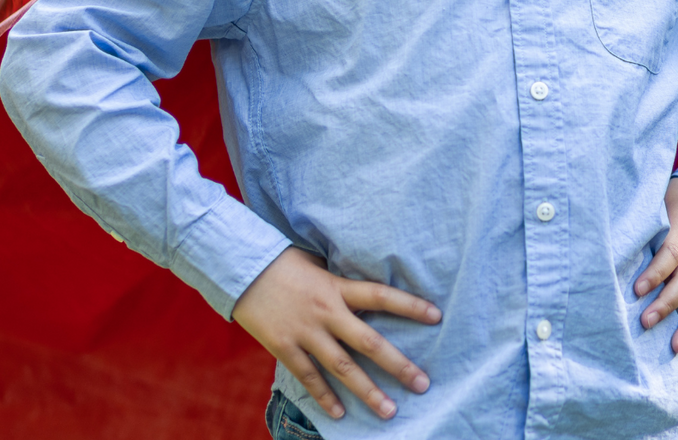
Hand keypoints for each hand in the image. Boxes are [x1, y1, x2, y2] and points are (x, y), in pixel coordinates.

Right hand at [233, 247, 441, 420]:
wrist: (240, 267)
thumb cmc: (283, 262)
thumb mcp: (318, 265)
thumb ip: (341, 282)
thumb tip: (365, 292)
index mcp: (337, 288)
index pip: (381, 296)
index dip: (410, 306)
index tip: (436, 316)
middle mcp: (326, 312)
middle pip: (369, 343)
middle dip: (398, 365)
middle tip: (422, 384)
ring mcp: (305, 333)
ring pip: (342, 367)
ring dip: (367, 391)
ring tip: (389, 411)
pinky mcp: (284, 347)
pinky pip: (308, 376)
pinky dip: (324, 396)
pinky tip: (340, 414)